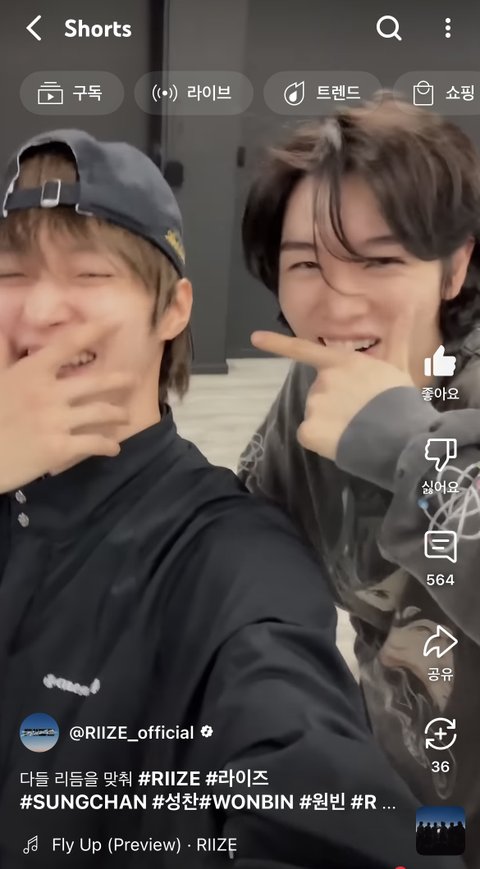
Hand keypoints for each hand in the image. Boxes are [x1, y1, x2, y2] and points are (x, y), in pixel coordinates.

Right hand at [0, 321, 134, 492]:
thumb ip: (2, 354)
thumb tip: (2, 329)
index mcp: (32, 372)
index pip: (68, 344)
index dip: (93, 331)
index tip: (113, 323)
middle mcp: (49, 393)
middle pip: (96, 381)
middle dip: (119, 380)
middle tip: (134, 379)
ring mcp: (56, 421)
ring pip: (101, 412)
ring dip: (118, 414)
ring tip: (125, 416)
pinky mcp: (60, 448)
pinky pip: (94, 443)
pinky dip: (108, 445)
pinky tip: (113, 448)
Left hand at [251, 316, 413, 461]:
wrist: (398, 433)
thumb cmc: (399, 399)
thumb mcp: (399, 366)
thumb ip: (397, 338)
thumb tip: (408, 308)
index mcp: (341, 363)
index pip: (303, 350)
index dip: (278, 343)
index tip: (254, 337)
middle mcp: (322, 381)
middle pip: (320, 392)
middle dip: (335, 402)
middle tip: (362, 413)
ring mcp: (313, 405)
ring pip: (316, 415)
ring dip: (331, 423)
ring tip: (357, 429)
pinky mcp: (308, 431)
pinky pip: (309, 435)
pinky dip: (321, 442)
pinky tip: (342, 442)